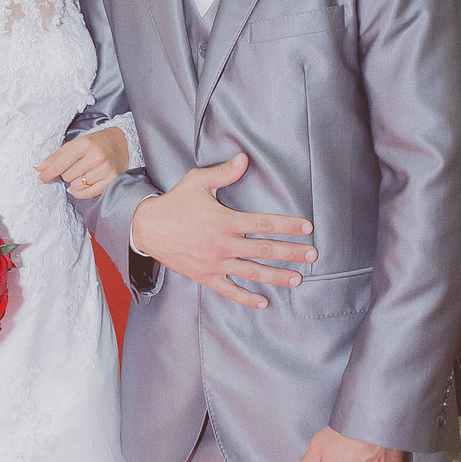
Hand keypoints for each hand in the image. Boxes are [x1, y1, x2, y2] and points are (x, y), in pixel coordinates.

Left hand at [36, 125, 128, 199]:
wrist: (121, 143)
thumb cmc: (95, 143)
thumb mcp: (76, 144)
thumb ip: (57, 156)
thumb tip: (39, 168)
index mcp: (85, 144)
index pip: (61, 163)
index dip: (48, 172)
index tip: (41, 178)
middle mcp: (96, 157)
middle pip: (67, 176)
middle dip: (67, 174)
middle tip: (76, 167)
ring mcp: (104, 170)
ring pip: (76, 186)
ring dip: (75, 183)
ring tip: (83, 173)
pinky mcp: (111, 180)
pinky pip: (87, 194)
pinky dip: (80, 192)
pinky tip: (82, 184)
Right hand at [131, 152, 314, 308]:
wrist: (147, 229)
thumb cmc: (174, 203)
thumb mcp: (197, 182)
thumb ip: (223, 172)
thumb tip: (244, 158)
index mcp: (225, 221)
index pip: (264, 224)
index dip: (288, 226)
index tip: (307, 228)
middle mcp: (223, 244)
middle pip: (264, 250)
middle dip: (291, 253)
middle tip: (313, 255)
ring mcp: (215, 263)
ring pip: (252, 272)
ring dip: (277, 276)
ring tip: (298, 279)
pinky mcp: (205, 276)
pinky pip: (229, 291)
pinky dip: (246, 299)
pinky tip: (263, 303)